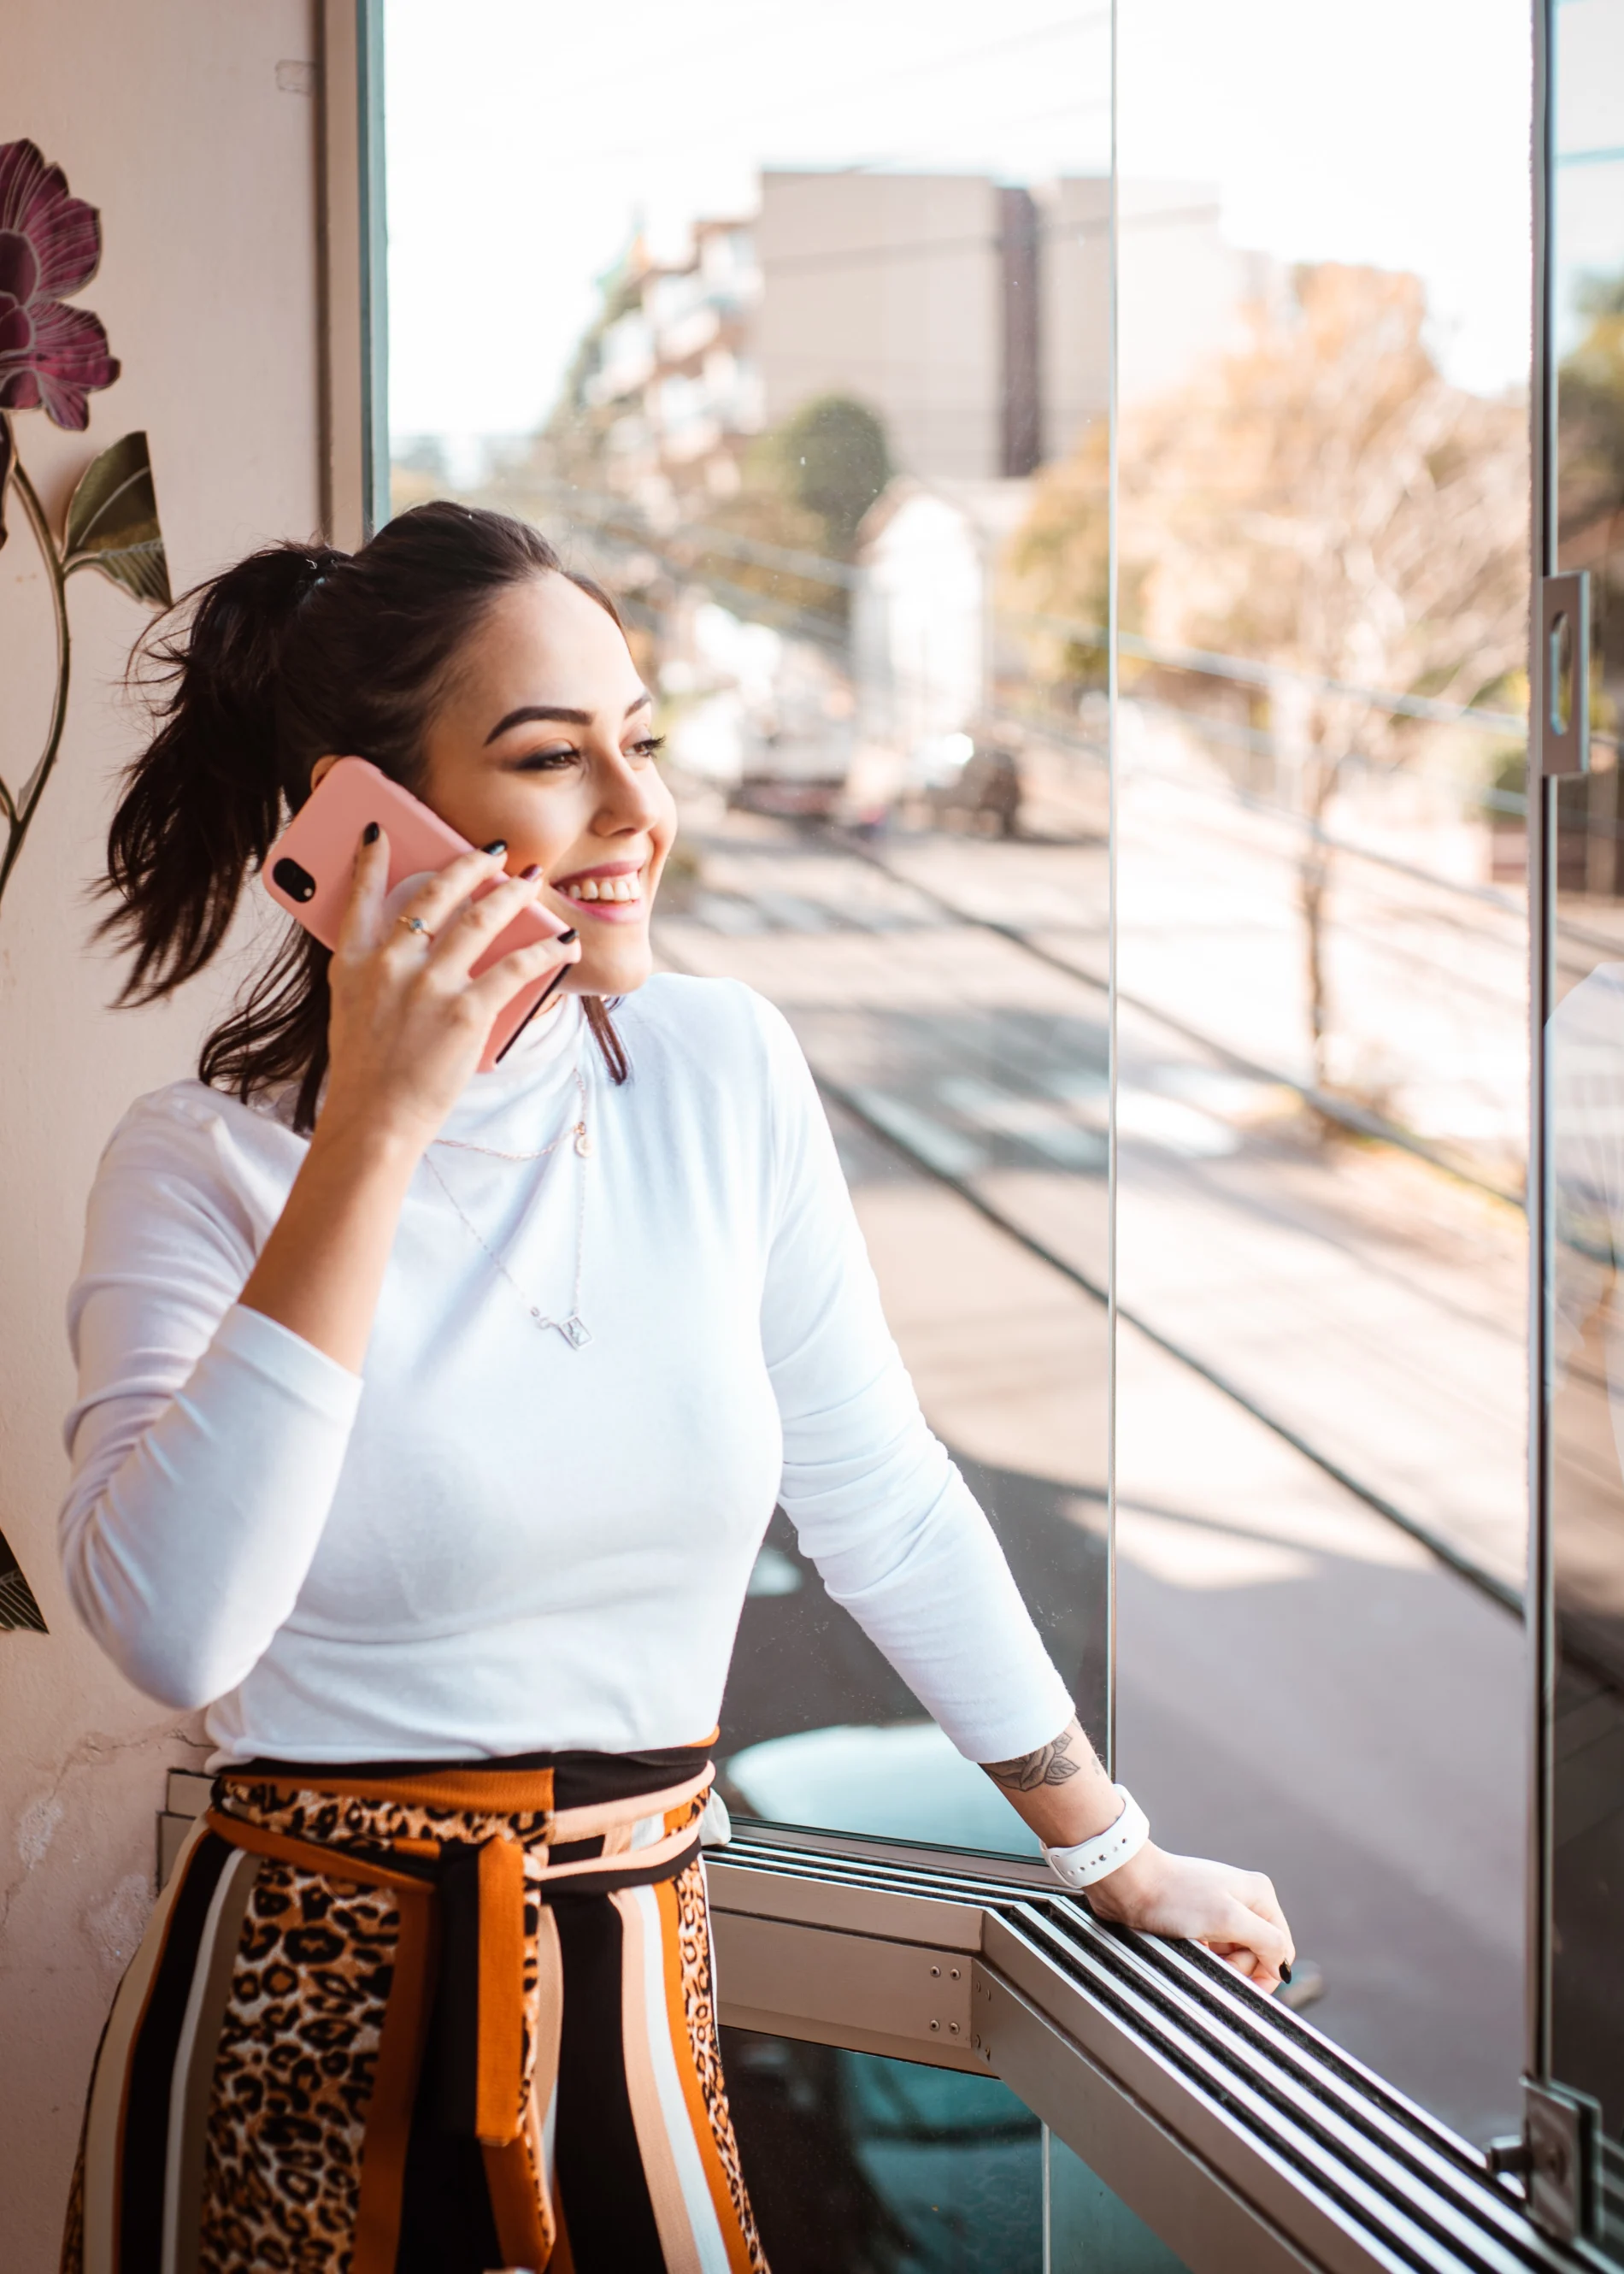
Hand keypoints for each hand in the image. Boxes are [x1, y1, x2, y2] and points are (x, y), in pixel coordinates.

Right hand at [321, 831, 580, 1154]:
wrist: (373, 1121)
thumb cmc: (365, 1073)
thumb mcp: (350, 1011)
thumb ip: (373, 973)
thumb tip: (409, 945)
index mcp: (354, 964)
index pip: (358, 896)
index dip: (370, 859)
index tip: (381, 830)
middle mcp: (390, 965)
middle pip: (436, 894)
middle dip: (470, 864)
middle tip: (493, 850)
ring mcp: (429, 986)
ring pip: (480, 920)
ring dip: (512, 894)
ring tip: (530, 880)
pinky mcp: (466, 1011)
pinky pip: (515, 968)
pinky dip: (545, 951)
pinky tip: (562, 942)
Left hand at [1085, 1842, 1294, 1992]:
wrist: (1130, 1885)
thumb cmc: (1175, 1896)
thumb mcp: (1228, 1919)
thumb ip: (1267, 1941)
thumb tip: (1284, 1967)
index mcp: (1260, 1894)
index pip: (1282, 1949)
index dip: (1265, 1972)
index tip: (1238, 1979)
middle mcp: (1244, 1901)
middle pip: (1258, 1955)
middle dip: (1237, 1967)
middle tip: (1211, 1957)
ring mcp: (1222, 1910)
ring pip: (1235, 1956)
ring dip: (1218, 1964)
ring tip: (1196, 1950)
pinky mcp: (1200, 1920)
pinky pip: (1214, 1952)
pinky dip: (1205, 1957)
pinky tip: (1189, 1948)